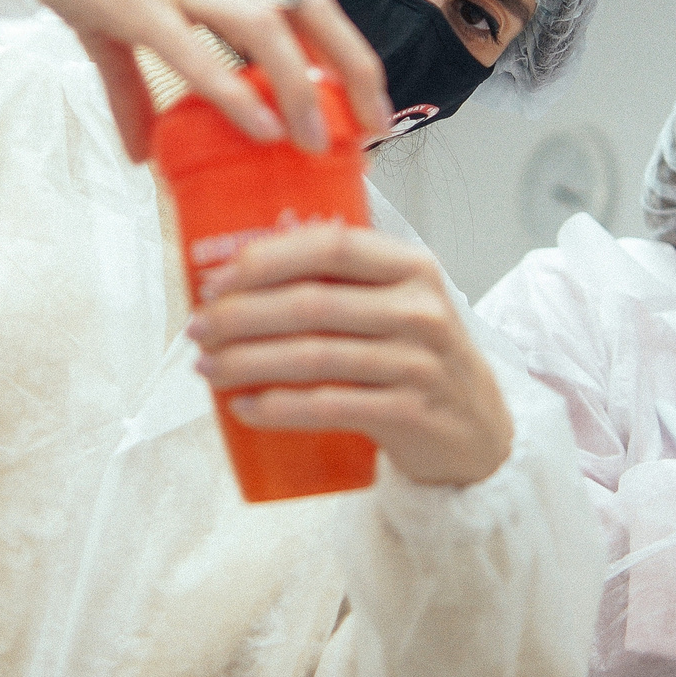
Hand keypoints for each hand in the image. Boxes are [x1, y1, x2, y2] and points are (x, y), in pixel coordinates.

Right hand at [0, 0, 387, 160]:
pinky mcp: (134, 2)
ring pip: (263, 27)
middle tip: (376, 126)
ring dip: (298, 86)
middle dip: (351, 68)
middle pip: (307, 9)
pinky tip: (256, 126)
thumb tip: (142, 152)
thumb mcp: (113, 23)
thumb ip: (133, 89)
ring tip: (317, 140)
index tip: (371, 101)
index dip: (347, 51)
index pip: (306, 2)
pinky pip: (195, 50)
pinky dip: (232, 91)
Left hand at [185, 224, 512, 485]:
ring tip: (207, 367)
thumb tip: (246, 260)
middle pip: (311, 304)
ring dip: (247, 361)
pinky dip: (278, 407)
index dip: (267, 257)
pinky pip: (329, 406)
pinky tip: (243, 407)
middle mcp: (419, 309)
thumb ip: (342, 278)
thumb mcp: (398, 303)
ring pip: (313, 356)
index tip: (216, 277)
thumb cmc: (419, 358)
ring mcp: (418, 363)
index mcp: (411, 267)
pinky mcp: (409, 413)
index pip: (331, 244)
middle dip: (240, 315)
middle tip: (198, 327)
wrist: (477, 431)